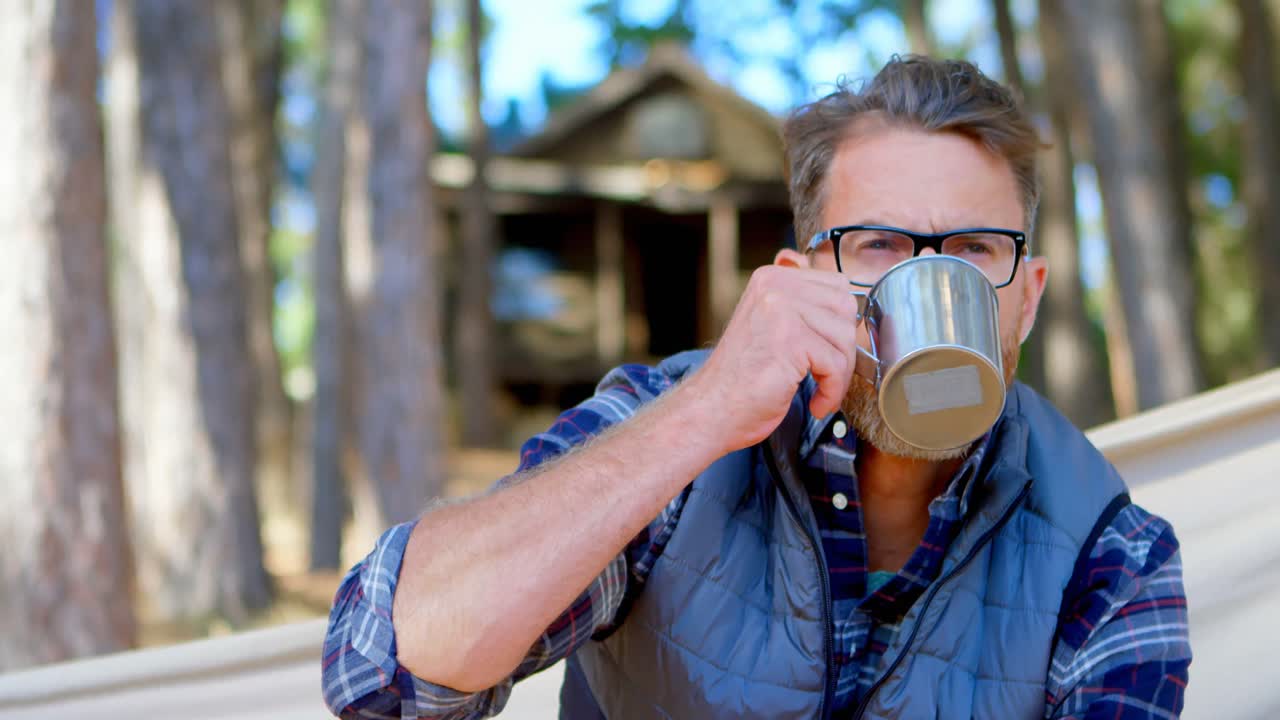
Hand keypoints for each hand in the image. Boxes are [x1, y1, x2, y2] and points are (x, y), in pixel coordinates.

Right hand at [683, 265, 863, 453]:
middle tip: (828, 375)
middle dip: (844, 348)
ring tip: (820, 391)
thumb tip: (845, 299)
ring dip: (840, 373)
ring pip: (845, 336)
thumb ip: (802, 306)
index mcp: (771, 279)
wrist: (711, 410)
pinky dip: (832, 391)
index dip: (840, 323)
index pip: (836, 286)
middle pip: (845, 308)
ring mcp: (781, 311)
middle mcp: (775, 287)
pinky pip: (836, 364)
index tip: (827, 352)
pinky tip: (816, 403)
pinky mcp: (790, 340)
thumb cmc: (742, 379)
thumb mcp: (772, 327)